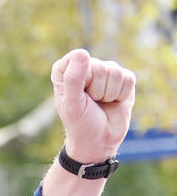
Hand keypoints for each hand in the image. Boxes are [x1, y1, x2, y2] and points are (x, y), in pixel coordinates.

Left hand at [50, 49, 135, 163]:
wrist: (99, 141)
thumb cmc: (80, 124)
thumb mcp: (72, 104)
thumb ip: (73, 79)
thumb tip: (83, 54)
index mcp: (65, 69)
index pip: (78, 58)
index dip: (82, 79)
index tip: (77, 96)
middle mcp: (85, 67)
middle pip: (100, 67)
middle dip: (97, 90)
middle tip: (91, 103)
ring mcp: (105, 72)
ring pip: (115, 72)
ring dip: (109, 94)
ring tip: (101, 103)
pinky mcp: (123, 79)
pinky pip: (128, 79)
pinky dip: (122, 95)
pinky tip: (114, 103)